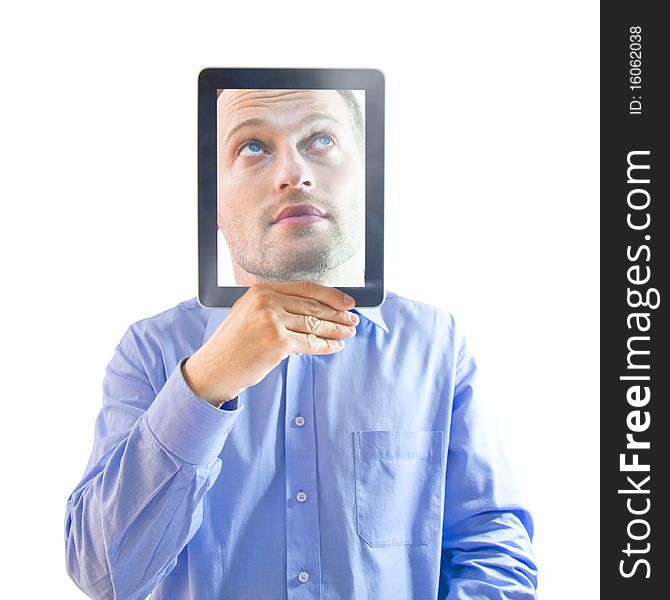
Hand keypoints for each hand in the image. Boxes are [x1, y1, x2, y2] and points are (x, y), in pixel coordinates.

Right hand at [182, 280, 358, 406]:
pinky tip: (336, 346)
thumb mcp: (250, 314)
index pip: (305, 288)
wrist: (215, 368)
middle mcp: (266, 301)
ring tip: (348, 333)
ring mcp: (271, 321)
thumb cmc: (234, 345)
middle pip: (312, 306)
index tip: (347, 302)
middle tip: (353, 320)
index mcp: (261, 289)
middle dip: (337, 315)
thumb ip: (276, 306)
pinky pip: (310, 342)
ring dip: (336, 330)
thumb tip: (313, 308)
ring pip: (314, 324)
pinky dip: (326, 345)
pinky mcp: (277, 342)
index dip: (330, 295)